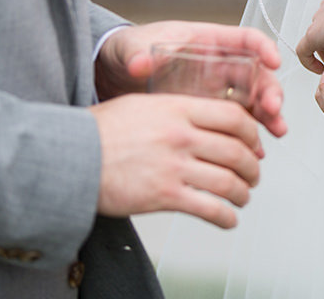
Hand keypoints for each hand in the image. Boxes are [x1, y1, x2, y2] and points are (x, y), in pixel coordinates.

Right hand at [91, 92, 261, 228]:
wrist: (69, 158)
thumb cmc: (98, 132)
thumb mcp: (141, 104)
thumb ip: (176, 109)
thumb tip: (203, 120)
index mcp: (178, 108)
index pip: (234, 117)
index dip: (253, 133)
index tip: (254, 143)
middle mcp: (181, 135)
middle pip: (238, 150)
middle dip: (252, 166)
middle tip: (253, 174)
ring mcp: (174, 166)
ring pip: (229, 181)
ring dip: (243, 192)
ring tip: (242, 197)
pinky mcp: (164, 196)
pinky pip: (210, 208)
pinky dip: (226, 216)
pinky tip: (228, 218)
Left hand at [97, 21, 285, 136]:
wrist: (116, 76)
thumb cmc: (132, 52)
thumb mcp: (134, 48)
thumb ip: (138, 55)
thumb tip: (139, 63)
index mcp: (209, 42)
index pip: (246, 39)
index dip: (264, 47)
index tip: (273, 61)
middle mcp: (220, 65)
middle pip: (257, 73)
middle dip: (270, 90)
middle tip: (273, 108)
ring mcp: (219, 89)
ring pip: (254, 99)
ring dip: (268, 115)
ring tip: (277, 130)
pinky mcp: (212, 112)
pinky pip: (237, 122)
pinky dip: (249, 134)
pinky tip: (256, 149)